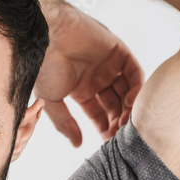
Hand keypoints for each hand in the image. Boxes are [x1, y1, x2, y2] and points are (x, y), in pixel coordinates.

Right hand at [34, 5, 144, 146]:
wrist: (47, 36)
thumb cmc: (43, 65)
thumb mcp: (50, 100)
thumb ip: (64, 123)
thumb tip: (77, 144)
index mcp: (81, 89)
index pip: (99, 113)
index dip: (105, 127)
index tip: (109, 141)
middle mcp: (96, 77)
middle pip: (115, 104)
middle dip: (118, 120)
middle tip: (120, 134)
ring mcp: (108, 65)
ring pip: (126, 90)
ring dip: (128, 106)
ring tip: (125, 120)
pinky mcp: (118, 51)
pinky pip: (133, 72)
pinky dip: (135, 87)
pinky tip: (129, 101)